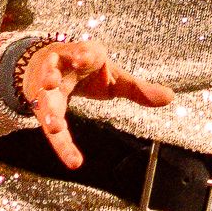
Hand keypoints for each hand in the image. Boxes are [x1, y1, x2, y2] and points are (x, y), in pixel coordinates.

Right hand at [18, 39, 174, 168]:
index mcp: (83, 55)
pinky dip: (60, 142)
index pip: (83, 52)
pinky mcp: (41, 104)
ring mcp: (45, 86)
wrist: (47, 65)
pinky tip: (72, 158)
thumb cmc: (86, 72)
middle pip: (53, 72)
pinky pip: (47, 123)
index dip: (81, 54)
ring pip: (43, 96)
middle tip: (51, 84)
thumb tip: (171, 97)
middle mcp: (60, 68)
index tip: (80, 59)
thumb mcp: (113, 78)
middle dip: (51, 78)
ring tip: (52, 124)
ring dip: (46, 108)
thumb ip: (138, 89)